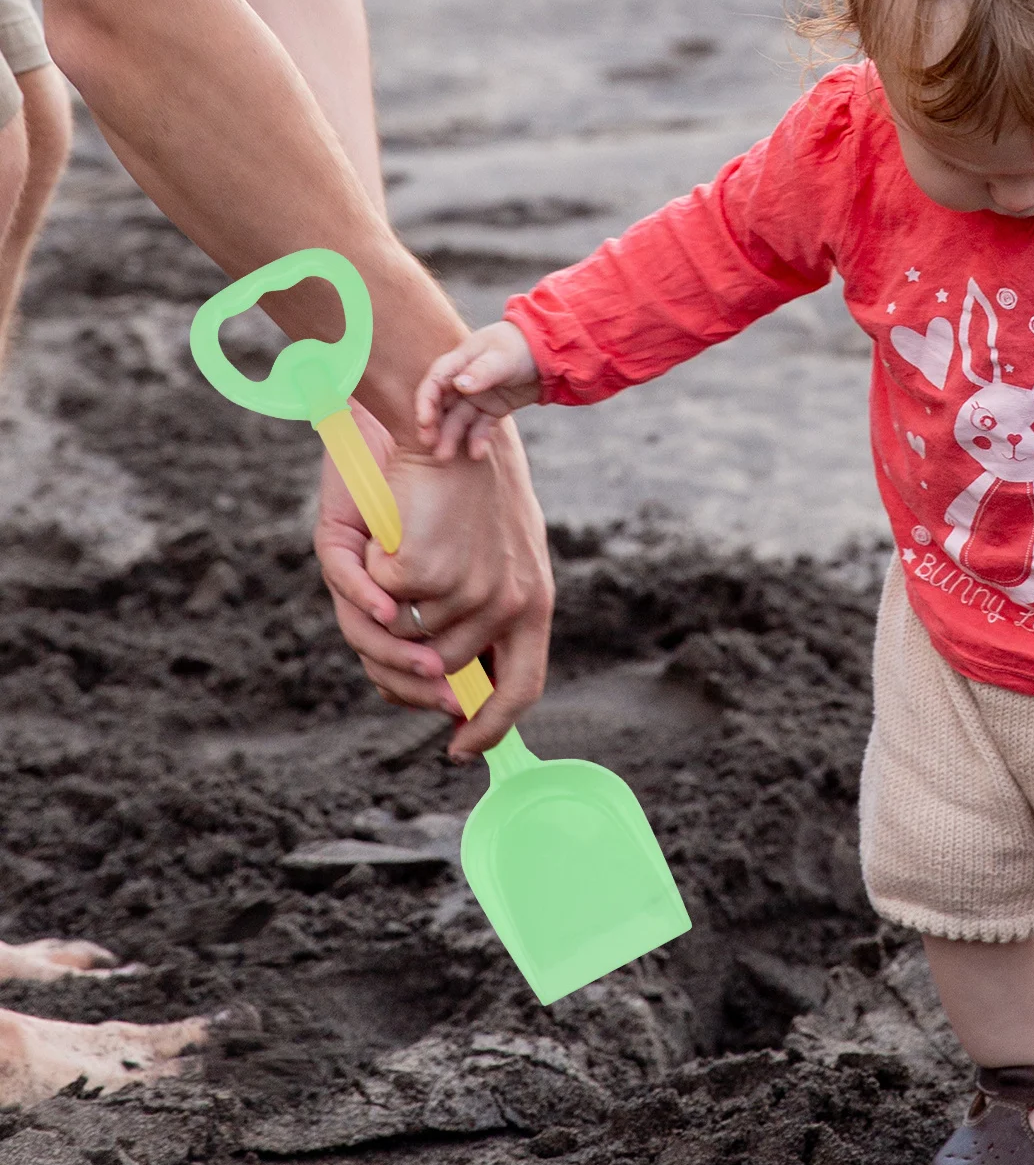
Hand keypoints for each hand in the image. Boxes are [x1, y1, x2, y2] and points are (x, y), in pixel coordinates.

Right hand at [314, 402, 554, 756]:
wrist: (441, 417)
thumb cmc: (454, 487)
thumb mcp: (484, 552)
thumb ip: (471, 614)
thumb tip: (445, 682)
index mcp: (534, 601)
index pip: (522, 689)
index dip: (491, 727)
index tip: (461, 747)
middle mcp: (513, 603)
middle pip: (446, 675)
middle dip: (405, 671)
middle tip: (385, 630)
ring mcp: (470, 591)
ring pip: (406, 641)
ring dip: (383, 610)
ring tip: (390, 558)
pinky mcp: (425, 572)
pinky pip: (379, 603)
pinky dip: (367, 574)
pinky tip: (385, 532)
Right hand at [416, 320, 539, 460]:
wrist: (550, 354)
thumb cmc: (522, 346)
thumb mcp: (502, 357)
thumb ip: (481, 372)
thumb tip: (459, 386)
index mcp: (461, 362)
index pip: (435, 382)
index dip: (426, 402)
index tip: (424, 422)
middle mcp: (464, 380)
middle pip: (441, 404)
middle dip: (433, 424)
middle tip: (429, 444)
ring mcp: (478, 396)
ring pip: (458, 419)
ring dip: (450, 437)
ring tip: (443, 457)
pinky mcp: (493, 409)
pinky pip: (481, 426)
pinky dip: (478, 439)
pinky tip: (476, 454)